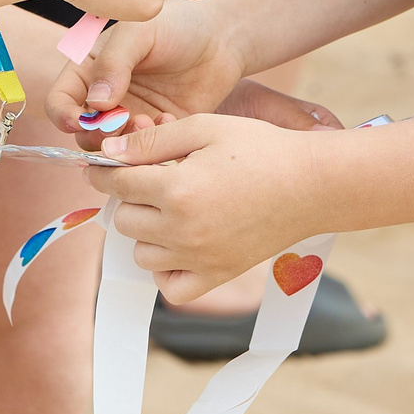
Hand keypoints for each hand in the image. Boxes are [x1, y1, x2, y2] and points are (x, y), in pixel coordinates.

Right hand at [46, 0, 252, 135]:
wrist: (221, 34)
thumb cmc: (176, 22)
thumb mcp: (139, 32)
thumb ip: (113, 63)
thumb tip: (94, 104)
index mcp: (89, 71)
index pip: (60, 102)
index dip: (63, 116)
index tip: (80, 121)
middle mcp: (105, 99)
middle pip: (84, 134)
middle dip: (99, 135)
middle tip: (124, 121)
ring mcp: (132, 117)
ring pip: (114, 149)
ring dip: (126, 144)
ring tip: (150, 121)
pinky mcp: (160, 132)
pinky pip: (147, 152)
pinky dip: (154, 145)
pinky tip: (170, 121)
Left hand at [89, 113, 326, 301]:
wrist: (311, 184)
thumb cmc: (260, 148)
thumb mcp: (205, 127)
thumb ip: (152, 140)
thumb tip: (107, 152)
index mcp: (177, 189)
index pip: (116, 183)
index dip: (104, 169)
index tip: (101, 164)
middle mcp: (182, 230)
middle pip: (123, 219)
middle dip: (130, 196)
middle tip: (153, 179)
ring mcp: (199, 258)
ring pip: (141, 253)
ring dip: (146, 230)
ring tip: (171, 208)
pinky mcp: (217, 275)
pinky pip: (169, 286)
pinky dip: (165, 269)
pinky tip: (178, 243)